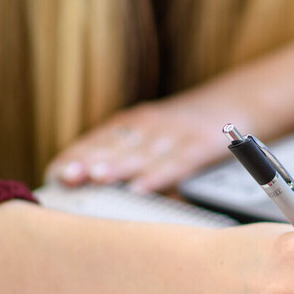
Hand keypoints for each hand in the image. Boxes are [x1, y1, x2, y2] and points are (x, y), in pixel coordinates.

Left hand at [47, 98, 235, 192]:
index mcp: (136, 124)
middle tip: (66, 176)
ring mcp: (177, 134)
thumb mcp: (158, 138)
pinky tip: (141, 189)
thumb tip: (95, 191)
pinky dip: (158, 176)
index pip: (99, 140)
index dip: (76, 156)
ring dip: (118, 166)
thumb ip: (131, 160)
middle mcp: (152, 125)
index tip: (54, 174)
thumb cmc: (189, 132)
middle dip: (89, 161)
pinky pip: (177, 163)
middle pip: (116, 145)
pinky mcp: (202, 145)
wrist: (239, 102)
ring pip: (142, 152)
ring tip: (96, 179)